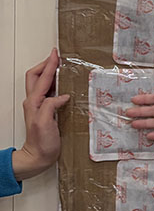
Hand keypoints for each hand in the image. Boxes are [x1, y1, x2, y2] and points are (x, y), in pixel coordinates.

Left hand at [12, 49, 70, 181]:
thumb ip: (51, 106)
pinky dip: (54, 83)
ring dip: (49, 72)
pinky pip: (48, 92)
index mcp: (34, 102)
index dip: (49, 64)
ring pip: (41, 82)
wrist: (38, 157)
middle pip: (35, 76)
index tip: (56, 54)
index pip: (41, 78)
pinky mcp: (45, 111)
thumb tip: (61, 95)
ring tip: (60, 66)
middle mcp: (34, 102)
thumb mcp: (45, 123)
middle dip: (45, 64)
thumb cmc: (41, 144)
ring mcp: (39, 106)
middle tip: (56, 57)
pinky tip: (63, 84)